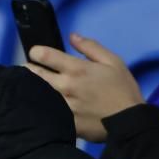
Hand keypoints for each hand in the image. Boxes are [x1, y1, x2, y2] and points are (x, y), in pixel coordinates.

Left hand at [27, 34, 143, 142]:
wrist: (129, 122)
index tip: (36, 53)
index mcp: (76, 69)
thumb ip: (90, 47)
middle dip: (30, 69)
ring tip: (32, 86)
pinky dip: (41, 106)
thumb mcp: (113, 61)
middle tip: (30, 69)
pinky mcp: (62, 121)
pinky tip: (41, 105)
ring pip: (38, 93)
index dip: (36, 52)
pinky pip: (45, 111)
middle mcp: (65, 86)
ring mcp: (62, 105)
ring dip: (33, 88)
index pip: (44, 55)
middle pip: (35, 74)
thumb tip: (72, 36)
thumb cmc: (122, 89)